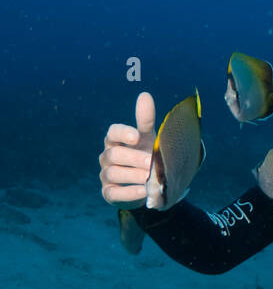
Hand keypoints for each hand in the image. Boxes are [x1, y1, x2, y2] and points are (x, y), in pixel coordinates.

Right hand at [99, 92, 158, 208]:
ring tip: (149, 178)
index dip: (123, 133)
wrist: (150, 182)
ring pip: (112, 173)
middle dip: (132, 158)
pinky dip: (128, 193)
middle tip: (150, 162)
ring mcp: (106, 175)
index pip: (112, 132)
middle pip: (113, 154)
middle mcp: (107, 156)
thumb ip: (145, 120)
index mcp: (115, 140)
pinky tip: (143, 191)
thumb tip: (144, 95)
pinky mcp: (109, 193)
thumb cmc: (145, 153)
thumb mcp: (148, 138)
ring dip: (133, 175)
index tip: (137, 136)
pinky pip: (114, 193)